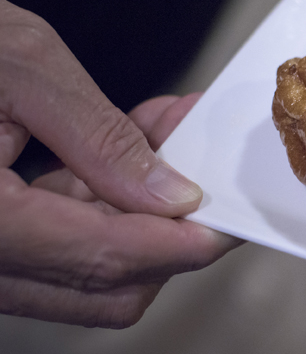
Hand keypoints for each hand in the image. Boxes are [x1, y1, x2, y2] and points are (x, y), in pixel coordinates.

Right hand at [0, 0, 239, 327]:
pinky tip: (127, 147)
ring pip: (90, 271)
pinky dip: (106, 203)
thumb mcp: (20, 68)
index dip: (182, 243)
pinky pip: (62, 244)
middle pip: (106, 285)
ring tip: (166, 134)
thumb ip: (100, 138)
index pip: (103, 258)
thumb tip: (173, 196)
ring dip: (142, 209)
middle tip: (203, 162)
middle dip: (170, 229)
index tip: (236, 219)